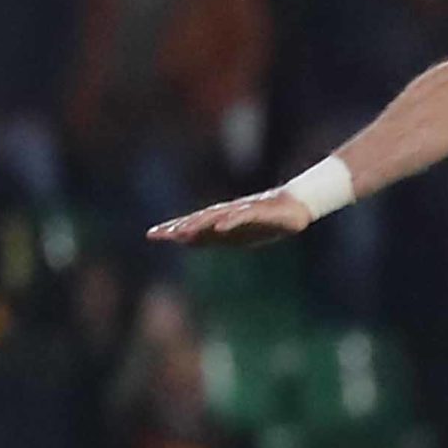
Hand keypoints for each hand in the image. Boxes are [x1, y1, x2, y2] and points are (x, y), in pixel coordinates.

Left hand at [148, 187, 312, 248]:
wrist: (295, 207)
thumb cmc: (266, 222)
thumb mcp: (237, 235)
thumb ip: (213, 237)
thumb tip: (185, 241)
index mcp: (220, 221)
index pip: (192, 224)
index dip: (172, 229)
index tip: (151, 235)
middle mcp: (227, 213)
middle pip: (199, 220)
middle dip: (178, 227)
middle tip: (157, 234)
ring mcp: (242, 211)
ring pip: (216, 217)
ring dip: (198, 225)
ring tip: (181, 233)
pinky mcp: (260, 211)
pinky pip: (243, 216)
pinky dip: (230, 221)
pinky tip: (219, 227)